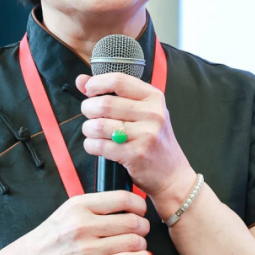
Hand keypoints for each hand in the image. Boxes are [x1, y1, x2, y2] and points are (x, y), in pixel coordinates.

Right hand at [0, 191, 152, 254]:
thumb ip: (95, 206)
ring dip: (142, 243)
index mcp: (79, 206)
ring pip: (133, 242)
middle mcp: (84, 226)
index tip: (141, 209)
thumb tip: (126, 205)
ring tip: (138, 244)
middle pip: (132, 221)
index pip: (122, 199)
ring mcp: (88, 249)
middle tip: (142, 228)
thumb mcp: (67, 211)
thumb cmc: (47, 240)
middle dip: (143, 225)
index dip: (139, 204)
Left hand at [76, 73, 195, 199]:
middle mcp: (152, 113)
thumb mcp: (142, 112)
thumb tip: (82, 80)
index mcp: (154, 97)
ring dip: (88, 129)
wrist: (172, 174)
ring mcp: (146, 134)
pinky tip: (96, 145)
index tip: (88, 91)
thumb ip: (113, 94)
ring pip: (99, 125)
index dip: (97, 83)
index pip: (118, 80)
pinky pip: (100, 145)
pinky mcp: (136, 154)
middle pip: (105, 103)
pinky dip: (91, 145)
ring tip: (92, 131)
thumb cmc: (154, 140)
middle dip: (88, 109)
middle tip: (90, 115)